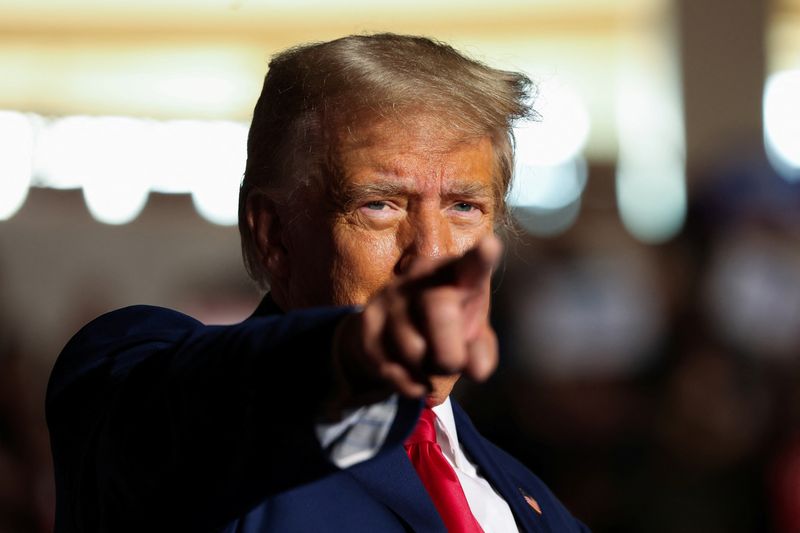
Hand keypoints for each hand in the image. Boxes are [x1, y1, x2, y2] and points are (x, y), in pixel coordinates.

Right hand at [331, 236, 501, 408]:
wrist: (383, 337)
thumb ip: (481, 352)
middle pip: (440, 311)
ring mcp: (389, 298)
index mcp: (455, 274)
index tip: (490, 246)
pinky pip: (394, 370)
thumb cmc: (441, 331)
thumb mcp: (469, 338)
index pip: (470, 265)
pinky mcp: (366, 325)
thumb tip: (476, 368)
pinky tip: (412, 374)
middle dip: (450, 353)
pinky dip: (411, 384)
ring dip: (428, 371)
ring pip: (415, 349)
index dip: (480, 258)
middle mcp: (420, 277)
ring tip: (427, 361)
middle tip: (452, 363)